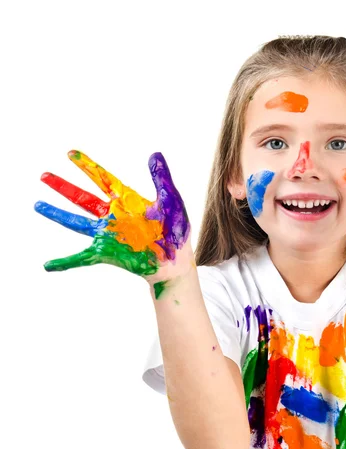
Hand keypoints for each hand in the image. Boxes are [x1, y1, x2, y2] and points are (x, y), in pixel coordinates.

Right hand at [34, 150, 191, 281]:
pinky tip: (49, 265)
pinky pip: (82, 257)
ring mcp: (109, 234)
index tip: (71, 153)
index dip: (87, 166)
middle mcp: (114, 215)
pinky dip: (65, 262)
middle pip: (83, 197)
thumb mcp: (170, 199)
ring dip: (57, 215)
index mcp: (128, 200)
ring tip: (38, 205)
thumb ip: (161, 178)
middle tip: (44, 175)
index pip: (103, 179)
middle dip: (64, 187)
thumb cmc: (176, 230)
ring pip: (76, 222)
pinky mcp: (108, 252)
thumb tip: (155, 154)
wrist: (176, 259)